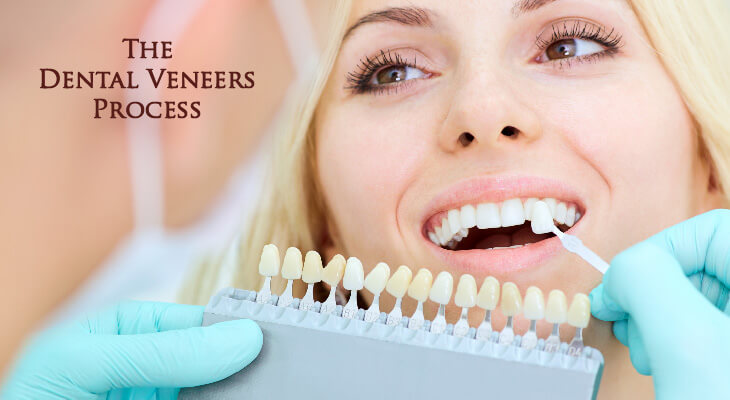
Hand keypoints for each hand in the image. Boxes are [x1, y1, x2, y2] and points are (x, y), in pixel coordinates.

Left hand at [2, 301, 261, 398]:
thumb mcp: (89, 362)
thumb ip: (162, 350)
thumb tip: (239, 337)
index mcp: (133, 330)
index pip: (197, 321)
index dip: (233, 327)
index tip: (266, 338)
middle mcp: (153, 366)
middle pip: (215, 359)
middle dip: (242, 364)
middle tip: (277, 369)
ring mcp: (162, 397)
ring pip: (217, 390)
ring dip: (240, 389)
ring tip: (267, 387)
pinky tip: (243, 398)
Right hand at [590, 209, 729, 398]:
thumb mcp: (685, 342)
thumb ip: (646, 282)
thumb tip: (618, 274)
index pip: (708, 228)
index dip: (656, 251)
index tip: (622, 287)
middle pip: (698, 264)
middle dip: (651, 293)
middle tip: (630, 324)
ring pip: (695, 297)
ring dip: (656, 320)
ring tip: (651, 355)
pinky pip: (701, 328)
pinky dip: (672, 342)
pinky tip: (665, 365)